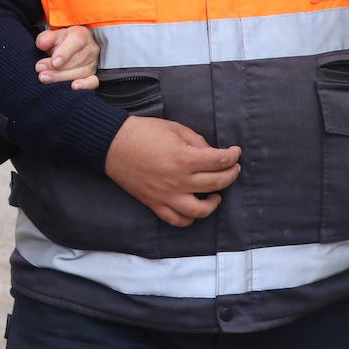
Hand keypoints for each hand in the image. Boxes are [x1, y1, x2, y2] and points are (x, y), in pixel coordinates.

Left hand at [35, 25, 100, 90]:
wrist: (69, 50)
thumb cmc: (61, 43)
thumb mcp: (51, 37)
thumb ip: (45, 39)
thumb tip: (42, 44)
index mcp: (81, 35)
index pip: (76, 42)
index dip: (65, 53)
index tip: (54, 62)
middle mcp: (90, 48)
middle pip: (76, 60)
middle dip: (57, 68)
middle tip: (41, 70)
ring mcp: (92, 63)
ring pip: (81, 72)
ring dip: (62, 77)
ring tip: (45, 77)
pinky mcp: (92, 75)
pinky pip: (93, 81)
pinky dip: (84, 85)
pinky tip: (74, 86)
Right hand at [104, 116, 240, 226]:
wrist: (113, 144)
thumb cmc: (143, 132)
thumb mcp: (175, 128)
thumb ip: (197, 142)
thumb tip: (212, 154)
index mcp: (184, 158)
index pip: (220, 161)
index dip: (233, 156)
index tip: (235, 152)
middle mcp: (179, 180)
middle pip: (217, 183)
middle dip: (231, 174)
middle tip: (233, 168)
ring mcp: (167, 196)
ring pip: (201, 210)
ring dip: (214, 203)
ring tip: (216, 194)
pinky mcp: (155, 204)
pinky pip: (177, 220)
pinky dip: (189, 218)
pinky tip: (194, 208)